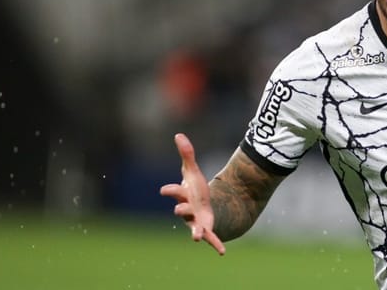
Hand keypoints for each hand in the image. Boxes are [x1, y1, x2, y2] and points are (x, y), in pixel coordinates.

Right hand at [159, 133, 225, 254]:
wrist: (204, 206)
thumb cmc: (195, 189)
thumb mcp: (193, 171)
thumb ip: (187, 154)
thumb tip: (178, 134)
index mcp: (183, 195)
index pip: (174, 192)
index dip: (170, 190)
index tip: (164, 190)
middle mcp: (187, 210)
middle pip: (182, 210)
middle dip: (180, 209)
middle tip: (179, 209)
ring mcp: (196, 222)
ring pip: (193, 227)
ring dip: (195, 232)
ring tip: (196, 237)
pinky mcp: (207, 230)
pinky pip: (211, 238)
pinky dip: (215, 244)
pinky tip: (222, 252)